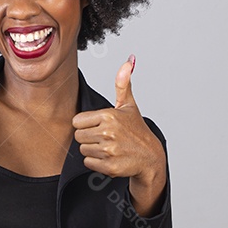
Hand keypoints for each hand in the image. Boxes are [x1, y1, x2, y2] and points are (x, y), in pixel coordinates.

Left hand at [72, 55, 165, 215]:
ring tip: (109, 147)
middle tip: (105, 138)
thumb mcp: (129, 106)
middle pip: (78, 136)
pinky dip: (97, 163)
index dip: (86, 124)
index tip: (99, 126)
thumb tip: (129, 61)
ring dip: (93, 151)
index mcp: (109, 115)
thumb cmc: (136, 131)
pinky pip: (88, 163)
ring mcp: (109, 150)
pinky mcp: (109, 166)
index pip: (77, 121)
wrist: (150, 157)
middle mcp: (108, 132)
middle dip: (89, 138)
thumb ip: (123, 83)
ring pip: (83, 150)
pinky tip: (110, 158)